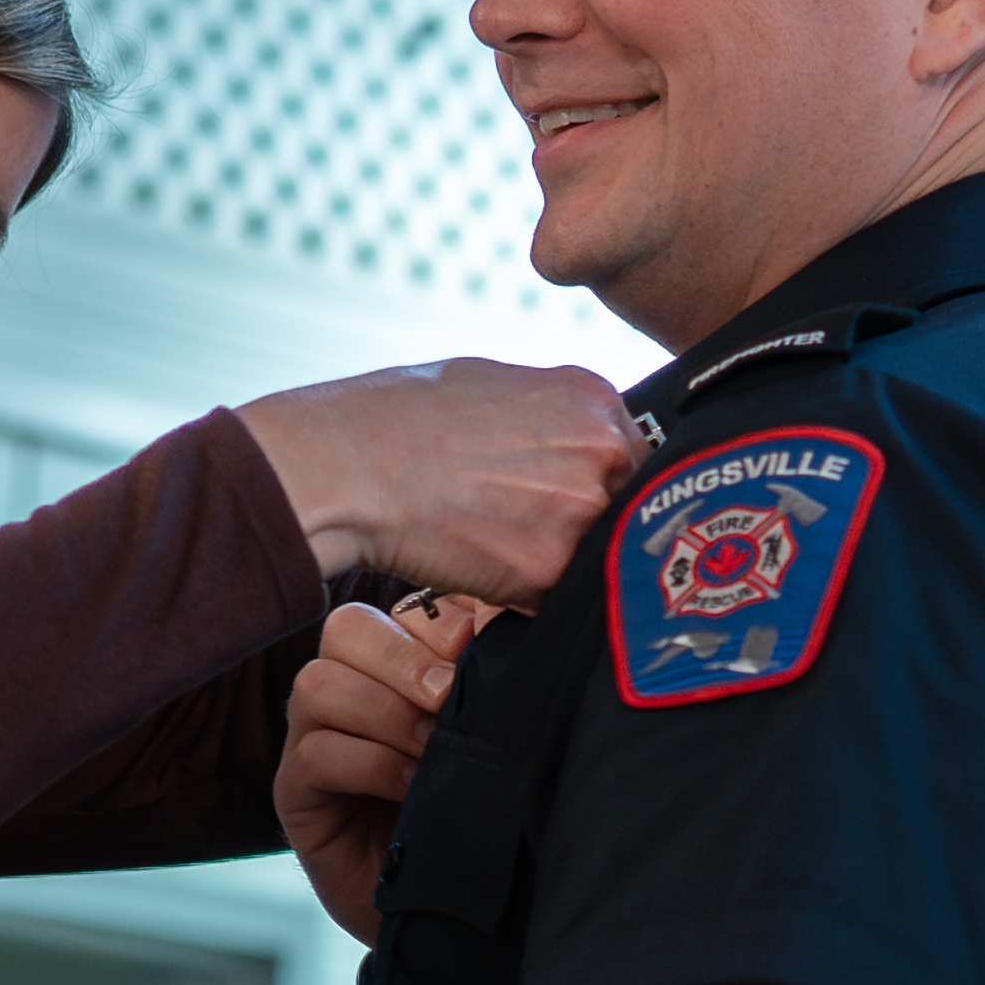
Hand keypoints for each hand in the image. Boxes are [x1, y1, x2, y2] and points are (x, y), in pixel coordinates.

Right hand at [234, 360, 641, 598]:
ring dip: (567, 568)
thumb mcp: (494, 384)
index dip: (603, 491)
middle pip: (631, 510)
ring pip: (602, 558)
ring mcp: (581, 511)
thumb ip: (552, 417)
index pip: (635, 460)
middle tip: (537, 537)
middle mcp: (602, 450)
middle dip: (593, 531)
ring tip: (508, 553)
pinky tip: (491, 576)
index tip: (573, 510)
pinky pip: (561, 599)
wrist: (349, 464)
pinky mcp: (547, 570)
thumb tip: (573, 447)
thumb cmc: (401, 419)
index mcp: (593, 399)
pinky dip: (534, 600)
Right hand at [273, 592, 510, 937]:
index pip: (397, 610)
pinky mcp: (295, 793)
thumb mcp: (494, 732)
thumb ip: (489, 673)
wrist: (457, 905)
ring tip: (430, 751)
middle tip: (447, 697)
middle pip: (346, 629)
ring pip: (319, 684)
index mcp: (395, 663)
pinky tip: (411, 787)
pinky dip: (370, 763)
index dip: (436, 627)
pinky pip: (314, 753)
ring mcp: (311, 739)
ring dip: (384, 713)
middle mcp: (346, 689)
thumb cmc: (475, 812)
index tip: (477, 657)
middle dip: (403, 657)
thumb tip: (494, 618)